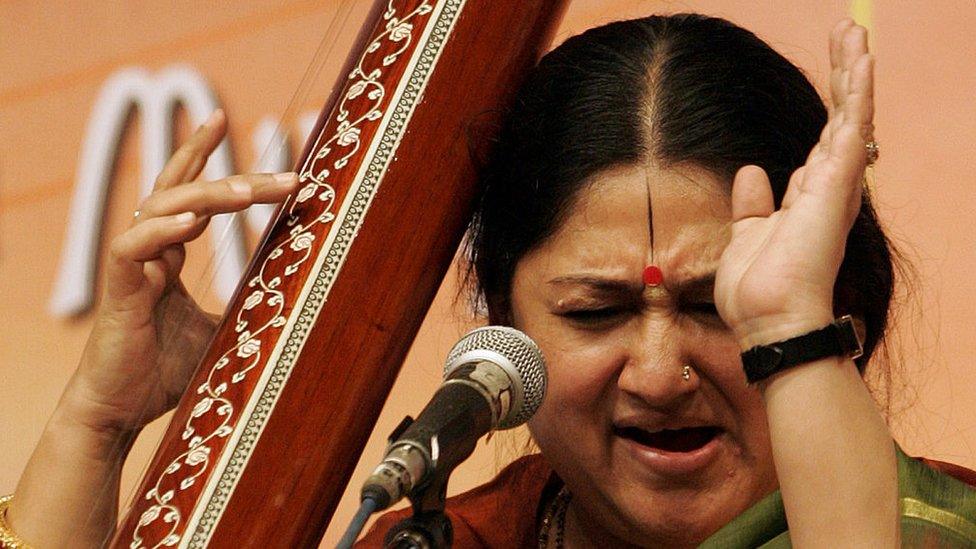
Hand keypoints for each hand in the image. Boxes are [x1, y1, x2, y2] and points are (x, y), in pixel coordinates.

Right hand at [59, 110, 297, 434]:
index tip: (222, 116)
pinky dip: (163, 230)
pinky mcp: (119, 288)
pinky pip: (134, 247)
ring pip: (161, 208)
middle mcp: (149, 249)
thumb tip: (291, 295)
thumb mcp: (220, 330)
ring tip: (249, 191)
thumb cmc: (164, 370)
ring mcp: (132, 265)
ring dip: (207, 195)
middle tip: (284, 176)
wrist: (121, 411)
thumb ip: (245, 304)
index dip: (199, 151)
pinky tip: (193, 220)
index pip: (184, 188)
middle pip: (184, 191)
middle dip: (231, 175)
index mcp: (169, 252)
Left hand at [715, 20, 873, 349]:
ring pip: (851, 116)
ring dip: (854, 72)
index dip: (831, 102)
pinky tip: (862, 63)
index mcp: (808, 198)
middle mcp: (828, 189)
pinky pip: (851, 132)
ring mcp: (835, 188)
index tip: (834, 66)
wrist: (767, 324)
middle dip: (846, 74)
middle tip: (850, 31)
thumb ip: (753, 205)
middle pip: (841, 118)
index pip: (824, 138)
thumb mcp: (747, 236)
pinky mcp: (835, 190)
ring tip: (857, 32)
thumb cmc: (758, 291)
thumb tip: (752, 171)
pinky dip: (857, 96)